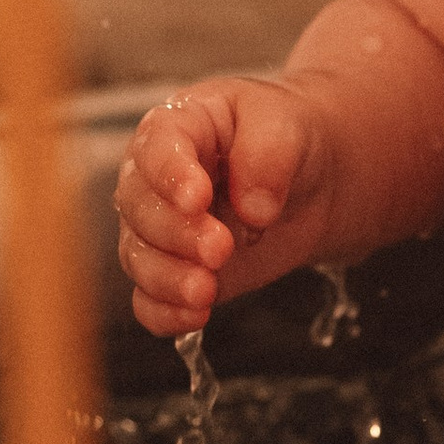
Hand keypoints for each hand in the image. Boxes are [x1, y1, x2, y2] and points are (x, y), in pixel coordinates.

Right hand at [113, 77, 326, 338]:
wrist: (305, 179)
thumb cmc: (284, 137)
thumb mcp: (285, 125)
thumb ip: (268, 156)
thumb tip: (254, 209)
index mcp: (176, 127)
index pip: (156, 148)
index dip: (170, 175)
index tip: (198, 198)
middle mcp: (154, 179)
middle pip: (140, 209)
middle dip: (177, 234)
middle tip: (220, 248)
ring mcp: (159, 229)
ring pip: (138, 257)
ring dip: (168, 278)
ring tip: (206, 291)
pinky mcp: (173, 272)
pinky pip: (149, 299)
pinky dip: (164, 312)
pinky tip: (194, 317)